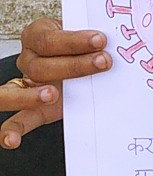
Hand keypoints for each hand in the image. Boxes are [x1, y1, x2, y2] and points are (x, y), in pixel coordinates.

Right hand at [0, 17, 111, 149]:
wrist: (79, 60)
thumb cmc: (83, 44)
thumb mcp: (86, 36)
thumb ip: (93, 38)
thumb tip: (119, 39)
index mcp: (38, 34)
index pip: (49, 39)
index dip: (74, 41)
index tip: (100, 40)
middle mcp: (28, 58)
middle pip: (39, 65)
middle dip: (73, 66)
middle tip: (102, 63)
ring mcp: (26, 84)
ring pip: (18, 90)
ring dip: (34, 96)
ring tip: (54, 96)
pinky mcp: (31, 110)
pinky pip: (15, 120)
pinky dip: (10, 131)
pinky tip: (13, 140)